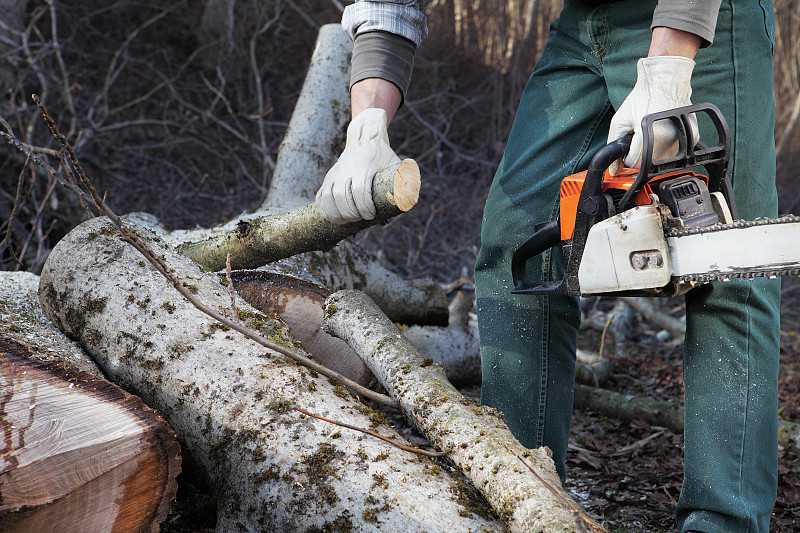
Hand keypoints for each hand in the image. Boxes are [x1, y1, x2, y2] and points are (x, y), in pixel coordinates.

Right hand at [317, 108, 400, 223]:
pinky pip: (321, 195)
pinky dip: (325, 208)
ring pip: (329, 197)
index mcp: (364, 167)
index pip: (360, 191)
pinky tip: (332, 217)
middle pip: (342, 197)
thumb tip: (412, 200)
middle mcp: (347, 170)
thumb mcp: (395, 164)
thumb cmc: (383, 155)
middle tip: (359, 219)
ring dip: (336, 213)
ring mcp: (336, 173)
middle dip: (350, 213)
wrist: (364, 139)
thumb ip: (403, 179)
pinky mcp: (329, 177)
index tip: (370, 215)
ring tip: (346, 220)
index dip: (364, 207)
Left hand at [607, 56, 697, 173]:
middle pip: (648, 163)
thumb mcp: (620, 120)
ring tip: (651, 133)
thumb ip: (614, 145)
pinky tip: (663, 132)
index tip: (628, 147)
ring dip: (653, 152)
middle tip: (638, 137)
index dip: (627, 156)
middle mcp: (669, 140)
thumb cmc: (643, 96)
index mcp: (650, 137)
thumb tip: (614, 168)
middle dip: (639, 154)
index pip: (634, 163)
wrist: (665, 79)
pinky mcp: (692, 136)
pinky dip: (667, 146)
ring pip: (662, 160)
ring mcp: (682, 138)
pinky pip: (676, 151)